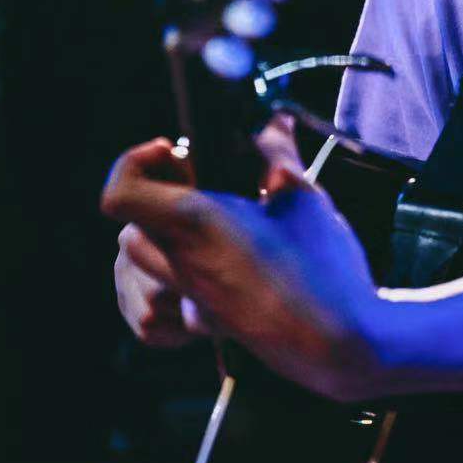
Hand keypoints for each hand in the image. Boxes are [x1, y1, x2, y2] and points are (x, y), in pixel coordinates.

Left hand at [100, 135, 380, 400]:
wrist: (340, 341)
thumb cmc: (322, 269)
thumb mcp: (303, 198)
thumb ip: (277, 153)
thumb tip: (272, 121)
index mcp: (196, 224)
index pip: (122, 193)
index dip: (136, 162)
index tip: (174, 152)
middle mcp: (182, 263)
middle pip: (130, 227)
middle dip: (155, 200)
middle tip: (200, 186)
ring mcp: (191, 299)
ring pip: (142, 265)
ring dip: (161, 237)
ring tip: (209, 224)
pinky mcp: (207, 323)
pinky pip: (163, 304)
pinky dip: (172, 281)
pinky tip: (211, 266)